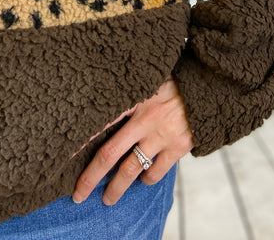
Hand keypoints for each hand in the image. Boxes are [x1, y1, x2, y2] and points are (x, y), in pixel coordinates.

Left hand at [72, 75, 193, 205]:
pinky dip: (147, 178)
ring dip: (117, 187)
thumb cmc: (177, 79)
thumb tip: (107, 95)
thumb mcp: (151, 76)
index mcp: (135, 98)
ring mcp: (162, 135)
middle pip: (110, 154)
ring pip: (131, 169)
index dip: (81, 140)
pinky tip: (143, 179)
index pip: (101, 121)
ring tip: (108, 198)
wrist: (210, 85)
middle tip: (78, 194)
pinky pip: (157, 171)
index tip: (63, 155)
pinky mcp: (179, 146)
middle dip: (91, 177)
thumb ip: (131, 88)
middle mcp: (146, 119)